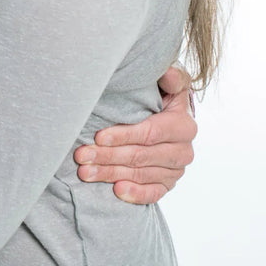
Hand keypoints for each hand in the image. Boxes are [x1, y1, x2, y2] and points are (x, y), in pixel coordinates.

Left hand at [74, 65, 195, 204]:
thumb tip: (168, 72)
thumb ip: (171, 78)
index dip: (123, 135)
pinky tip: (117, 191)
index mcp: (183, 124)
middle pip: (140, 156)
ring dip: (111, 174)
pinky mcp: (169, 183)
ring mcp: (176, 169)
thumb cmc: (161, 94)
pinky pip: (153, 193)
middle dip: (108, 156)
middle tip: (81, 156)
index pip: (149, 133)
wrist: (168, 114)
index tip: (98, 136)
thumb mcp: (168, 82)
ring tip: (85, 172)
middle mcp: (183, 150)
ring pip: (140, 174)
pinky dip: (136, 194)